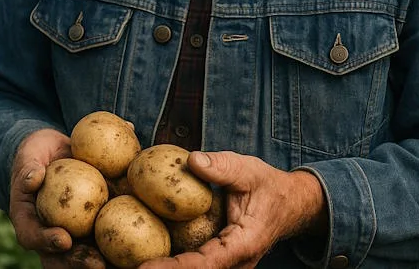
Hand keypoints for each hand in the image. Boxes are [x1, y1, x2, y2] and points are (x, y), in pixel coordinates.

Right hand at [9, 129, 109, 267]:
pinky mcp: (92, 226)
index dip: (46, 242)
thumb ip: (29, 166)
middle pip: (60, 257)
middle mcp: (49, 232)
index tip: (64, 239)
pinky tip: (139, 250)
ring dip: (100, 262)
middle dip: (78, 263)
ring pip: (84, 255)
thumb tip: (34, 177)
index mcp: (28, 219)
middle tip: (96, 264)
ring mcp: (71, 232)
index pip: (31, 236)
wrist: (55, 152)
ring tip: (120, 265)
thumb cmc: (37, 154)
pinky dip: (119, 247)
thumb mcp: (29, 155)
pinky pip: (105, 238)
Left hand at [140, 150, 328, 268]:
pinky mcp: (218, 262)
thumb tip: (190, 160)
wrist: (289, 205)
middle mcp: (235, 264)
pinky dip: (172, 265)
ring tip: (129, 268)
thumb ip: (222, 167)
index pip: (205, 263)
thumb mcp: (248, 169)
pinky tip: (144, 261)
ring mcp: (227, 266)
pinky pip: (194, 266)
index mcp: (243, 244)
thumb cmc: (268, 186)